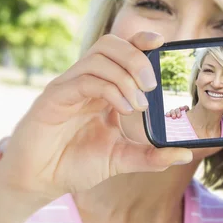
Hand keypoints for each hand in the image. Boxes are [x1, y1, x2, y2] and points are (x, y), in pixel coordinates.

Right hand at [0, 32, 193, 204]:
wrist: (38, 182)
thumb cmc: (75, 165)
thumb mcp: (121, 159)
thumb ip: (152, 156)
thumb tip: (184, 154)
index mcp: (101, 88)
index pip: (121, 50)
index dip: (140, 40)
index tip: (161, 43)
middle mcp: (84, 80)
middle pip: (110, 45)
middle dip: (137, 57)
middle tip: (152, 85)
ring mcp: (68, 86)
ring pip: (98, 57)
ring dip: (125, 75)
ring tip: (139, 104)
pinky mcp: (54, 98)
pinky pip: (84, 79)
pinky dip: (109, 89)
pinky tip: (123, 109)